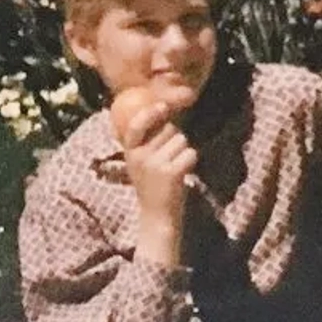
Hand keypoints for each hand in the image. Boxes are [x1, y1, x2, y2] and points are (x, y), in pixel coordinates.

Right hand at [119, 100, 193, 237]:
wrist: (157, 215)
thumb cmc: (153, 184)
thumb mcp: (140, 162)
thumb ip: (146, 141)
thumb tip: (160, 111)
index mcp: (130, 152)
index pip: (135, 126)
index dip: (149, 113)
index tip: (162, 105)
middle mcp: (140, 156)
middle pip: (169, 130)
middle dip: (174, 139)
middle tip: (168, 160)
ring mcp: (155, 164)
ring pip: (182, 141)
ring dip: (184, 151)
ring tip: (174, 168)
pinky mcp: (171, 172)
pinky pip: (190, 153)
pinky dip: (191, 160)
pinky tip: (183, 173)